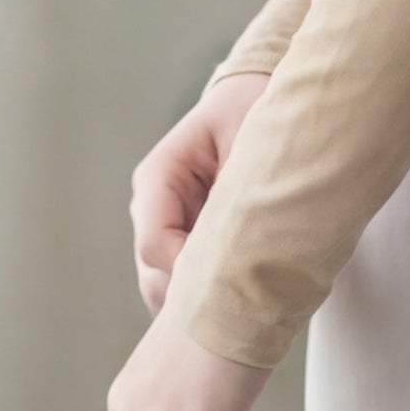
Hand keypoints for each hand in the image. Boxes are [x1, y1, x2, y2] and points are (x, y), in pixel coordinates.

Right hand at [131, 70, 271, 312]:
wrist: (257, 102)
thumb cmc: (253, 110)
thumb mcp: (250, 136)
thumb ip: (239, 181)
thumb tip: (245, 237)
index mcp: (159, 177)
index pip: (154, 244)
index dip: (189, 271)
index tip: (238, 279)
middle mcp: (152, 207)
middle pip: (154, 277)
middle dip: (196, 298)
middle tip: (248, 307)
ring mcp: (164, 229)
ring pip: (164, 291)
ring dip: (203, 303)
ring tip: (250, 308)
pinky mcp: (182, 245)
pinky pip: (183, 288)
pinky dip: (210, 300)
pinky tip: (245, 302)